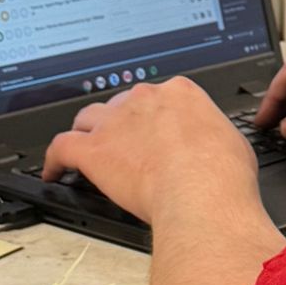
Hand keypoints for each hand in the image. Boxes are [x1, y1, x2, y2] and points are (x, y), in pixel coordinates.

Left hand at [42, 76, 256, 224]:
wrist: (202, 191)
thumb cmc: (222, 172)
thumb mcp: (232, 142)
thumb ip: (213, 136)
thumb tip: (217, 146)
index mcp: (179, 93)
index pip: (157, 97)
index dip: (153, 115)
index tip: (153, 128)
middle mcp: (143, 100)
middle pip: (120, 105)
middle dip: (120, 123)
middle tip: (123, 143)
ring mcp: (115, 123)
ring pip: (88, 120)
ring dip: (86, 133)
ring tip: (85, 148)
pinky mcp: (94, 150)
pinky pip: (62, 147)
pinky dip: (54, 159)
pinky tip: (53, 171)